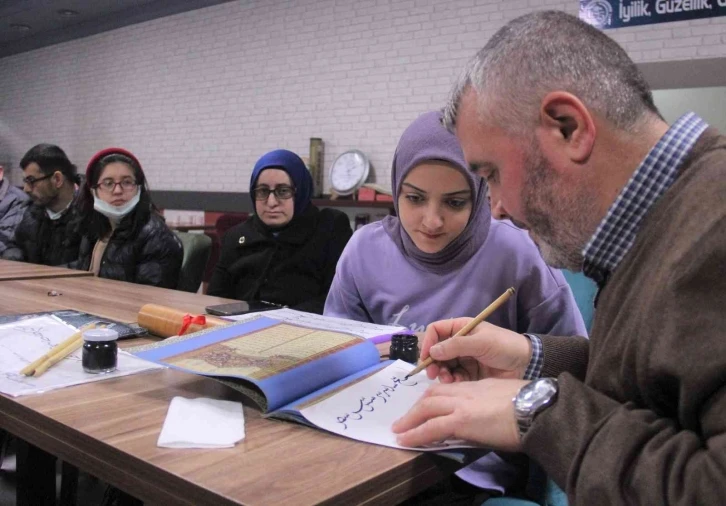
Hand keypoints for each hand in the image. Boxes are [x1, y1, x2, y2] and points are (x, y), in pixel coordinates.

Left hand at [392, 378, 527, 451]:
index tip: (425, 408)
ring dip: (410, 419)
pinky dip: (416, 433)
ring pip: (427, 407)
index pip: (448, 390)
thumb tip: (486, 417)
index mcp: (477, 386)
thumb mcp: (506, 397)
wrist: (538, 410)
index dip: (433, 398)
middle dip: (416, 407)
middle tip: (405, 420)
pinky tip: (405, 440)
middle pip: (433, 395)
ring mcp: (462, 405)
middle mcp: (466, 391)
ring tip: (399, 431)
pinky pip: (432, 427)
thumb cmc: (531, 406)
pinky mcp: (461, 420)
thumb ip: (491, 403)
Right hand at [421, 318, 532, 382]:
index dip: (428, 342)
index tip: (426, 356)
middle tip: (432, 374)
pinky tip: (456, 384)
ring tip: (447, 380)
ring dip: (442, 373)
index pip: (437, 331)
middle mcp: (459, 343)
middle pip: (437, 351)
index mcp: (462, 328)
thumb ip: (456, 345)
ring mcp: (464, 359)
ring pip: (443, 366)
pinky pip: (454, 377)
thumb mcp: (481, 342)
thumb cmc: (505, 346)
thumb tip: (433, 351)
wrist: (527, 365)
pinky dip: (452, 382)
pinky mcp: (469, 374)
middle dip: (433, 362)